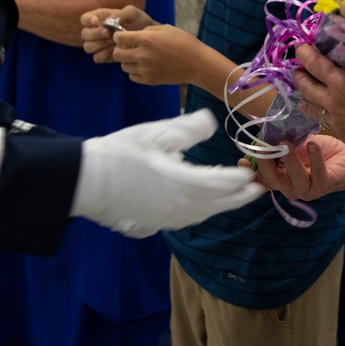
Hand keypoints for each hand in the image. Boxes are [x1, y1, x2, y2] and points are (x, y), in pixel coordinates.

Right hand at [73, 108, 264, 235]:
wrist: (87, 182)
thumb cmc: (122, 154)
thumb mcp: (157, 133)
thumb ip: (188, 128)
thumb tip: (211, 122)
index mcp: (183, 183)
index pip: (220, 183)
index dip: (238, 179)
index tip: (253, 174)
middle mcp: (180, 206)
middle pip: (217, 203)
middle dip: (239, 196)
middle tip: (257, 190)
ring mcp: (167, 218)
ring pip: (203, 213)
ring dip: (222, 205)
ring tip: (236, 197)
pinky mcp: (154, 223)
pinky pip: (187, 219)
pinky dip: (202, 211)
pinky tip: (202, 206)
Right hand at [82, 4, 154, 62]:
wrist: (149, 38)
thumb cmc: (139, 21)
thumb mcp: (132, 12)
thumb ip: (120, 14)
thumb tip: (107, 22)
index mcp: (100, 17)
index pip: (84, 19)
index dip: (88, 20)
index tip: (97, 22)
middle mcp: (97, 31)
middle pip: (84, 34)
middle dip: (95, 34)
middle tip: (108, 33)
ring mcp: (100, 44)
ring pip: (88, 47)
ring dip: (99, 45)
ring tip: (114, 42)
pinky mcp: (105, 55)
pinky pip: (97, 58)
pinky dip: (104, 54)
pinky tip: (115, 50)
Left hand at [111, 21, 198, 86]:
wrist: (197, 63)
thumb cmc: (184, 42)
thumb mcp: (166, 28)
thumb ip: (148, 30)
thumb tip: (135, 34)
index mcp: (146, 39)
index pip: (119, 38)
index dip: (119, 36)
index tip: (124, 36)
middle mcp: (142, 55)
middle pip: (117, 54)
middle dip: (121, 49)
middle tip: (130, 48)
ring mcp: (145, 69)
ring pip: (123, 66)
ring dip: (128, 61)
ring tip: (140, 58)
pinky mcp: (149, 80)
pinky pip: (132, 76)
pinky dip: (136, 72)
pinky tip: (146, 67)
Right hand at [250, 135, 344, 199]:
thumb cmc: (324, 148)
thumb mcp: (298, 141)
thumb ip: (281, 139)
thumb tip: (265, 130)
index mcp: (283, 176)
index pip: (262, 178)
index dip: (250, 171)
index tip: (241, 159)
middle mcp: (293, 186)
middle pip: (273, 182)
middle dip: (265, 165)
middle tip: (264, 147)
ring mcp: (309, 190)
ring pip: (293, 182)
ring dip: (288, 162)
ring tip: (286, 144)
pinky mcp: (326, 186)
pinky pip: (317, 176)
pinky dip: (314, 160)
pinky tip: (313, 145)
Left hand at [292, 41, 344, 164]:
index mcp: (343, 82)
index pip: (315, 64)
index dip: (304, 54)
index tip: (298, 47)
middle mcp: (334, 101)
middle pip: (305, 86)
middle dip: (298, 76)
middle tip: (296, 70)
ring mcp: (336, 119)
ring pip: (311, 107)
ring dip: (305, 98)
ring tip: (303, 95)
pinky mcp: (342, 133)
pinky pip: (328, 120)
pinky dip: (325, 113)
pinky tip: (330, 111)